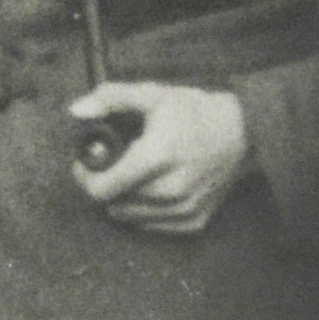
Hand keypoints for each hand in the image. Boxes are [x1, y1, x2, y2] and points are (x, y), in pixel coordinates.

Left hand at [69, 83, 248, 235]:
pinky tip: (154, 186)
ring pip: (129, 216)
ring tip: (137, 172)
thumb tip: (76, 111)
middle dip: (106, 182)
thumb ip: (110, 99)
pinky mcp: (194, 222)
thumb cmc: (195, 112)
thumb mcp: (153, 94)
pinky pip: (151, 225)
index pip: (102, 189)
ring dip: (124, 197)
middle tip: (115, 161)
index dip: (85, 177)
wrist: (242, 132)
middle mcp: (170, 190)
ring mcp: (183, 209)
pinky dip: (144, 209)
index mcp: (157, 157)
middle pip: (112, 202)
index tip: (86, 162)